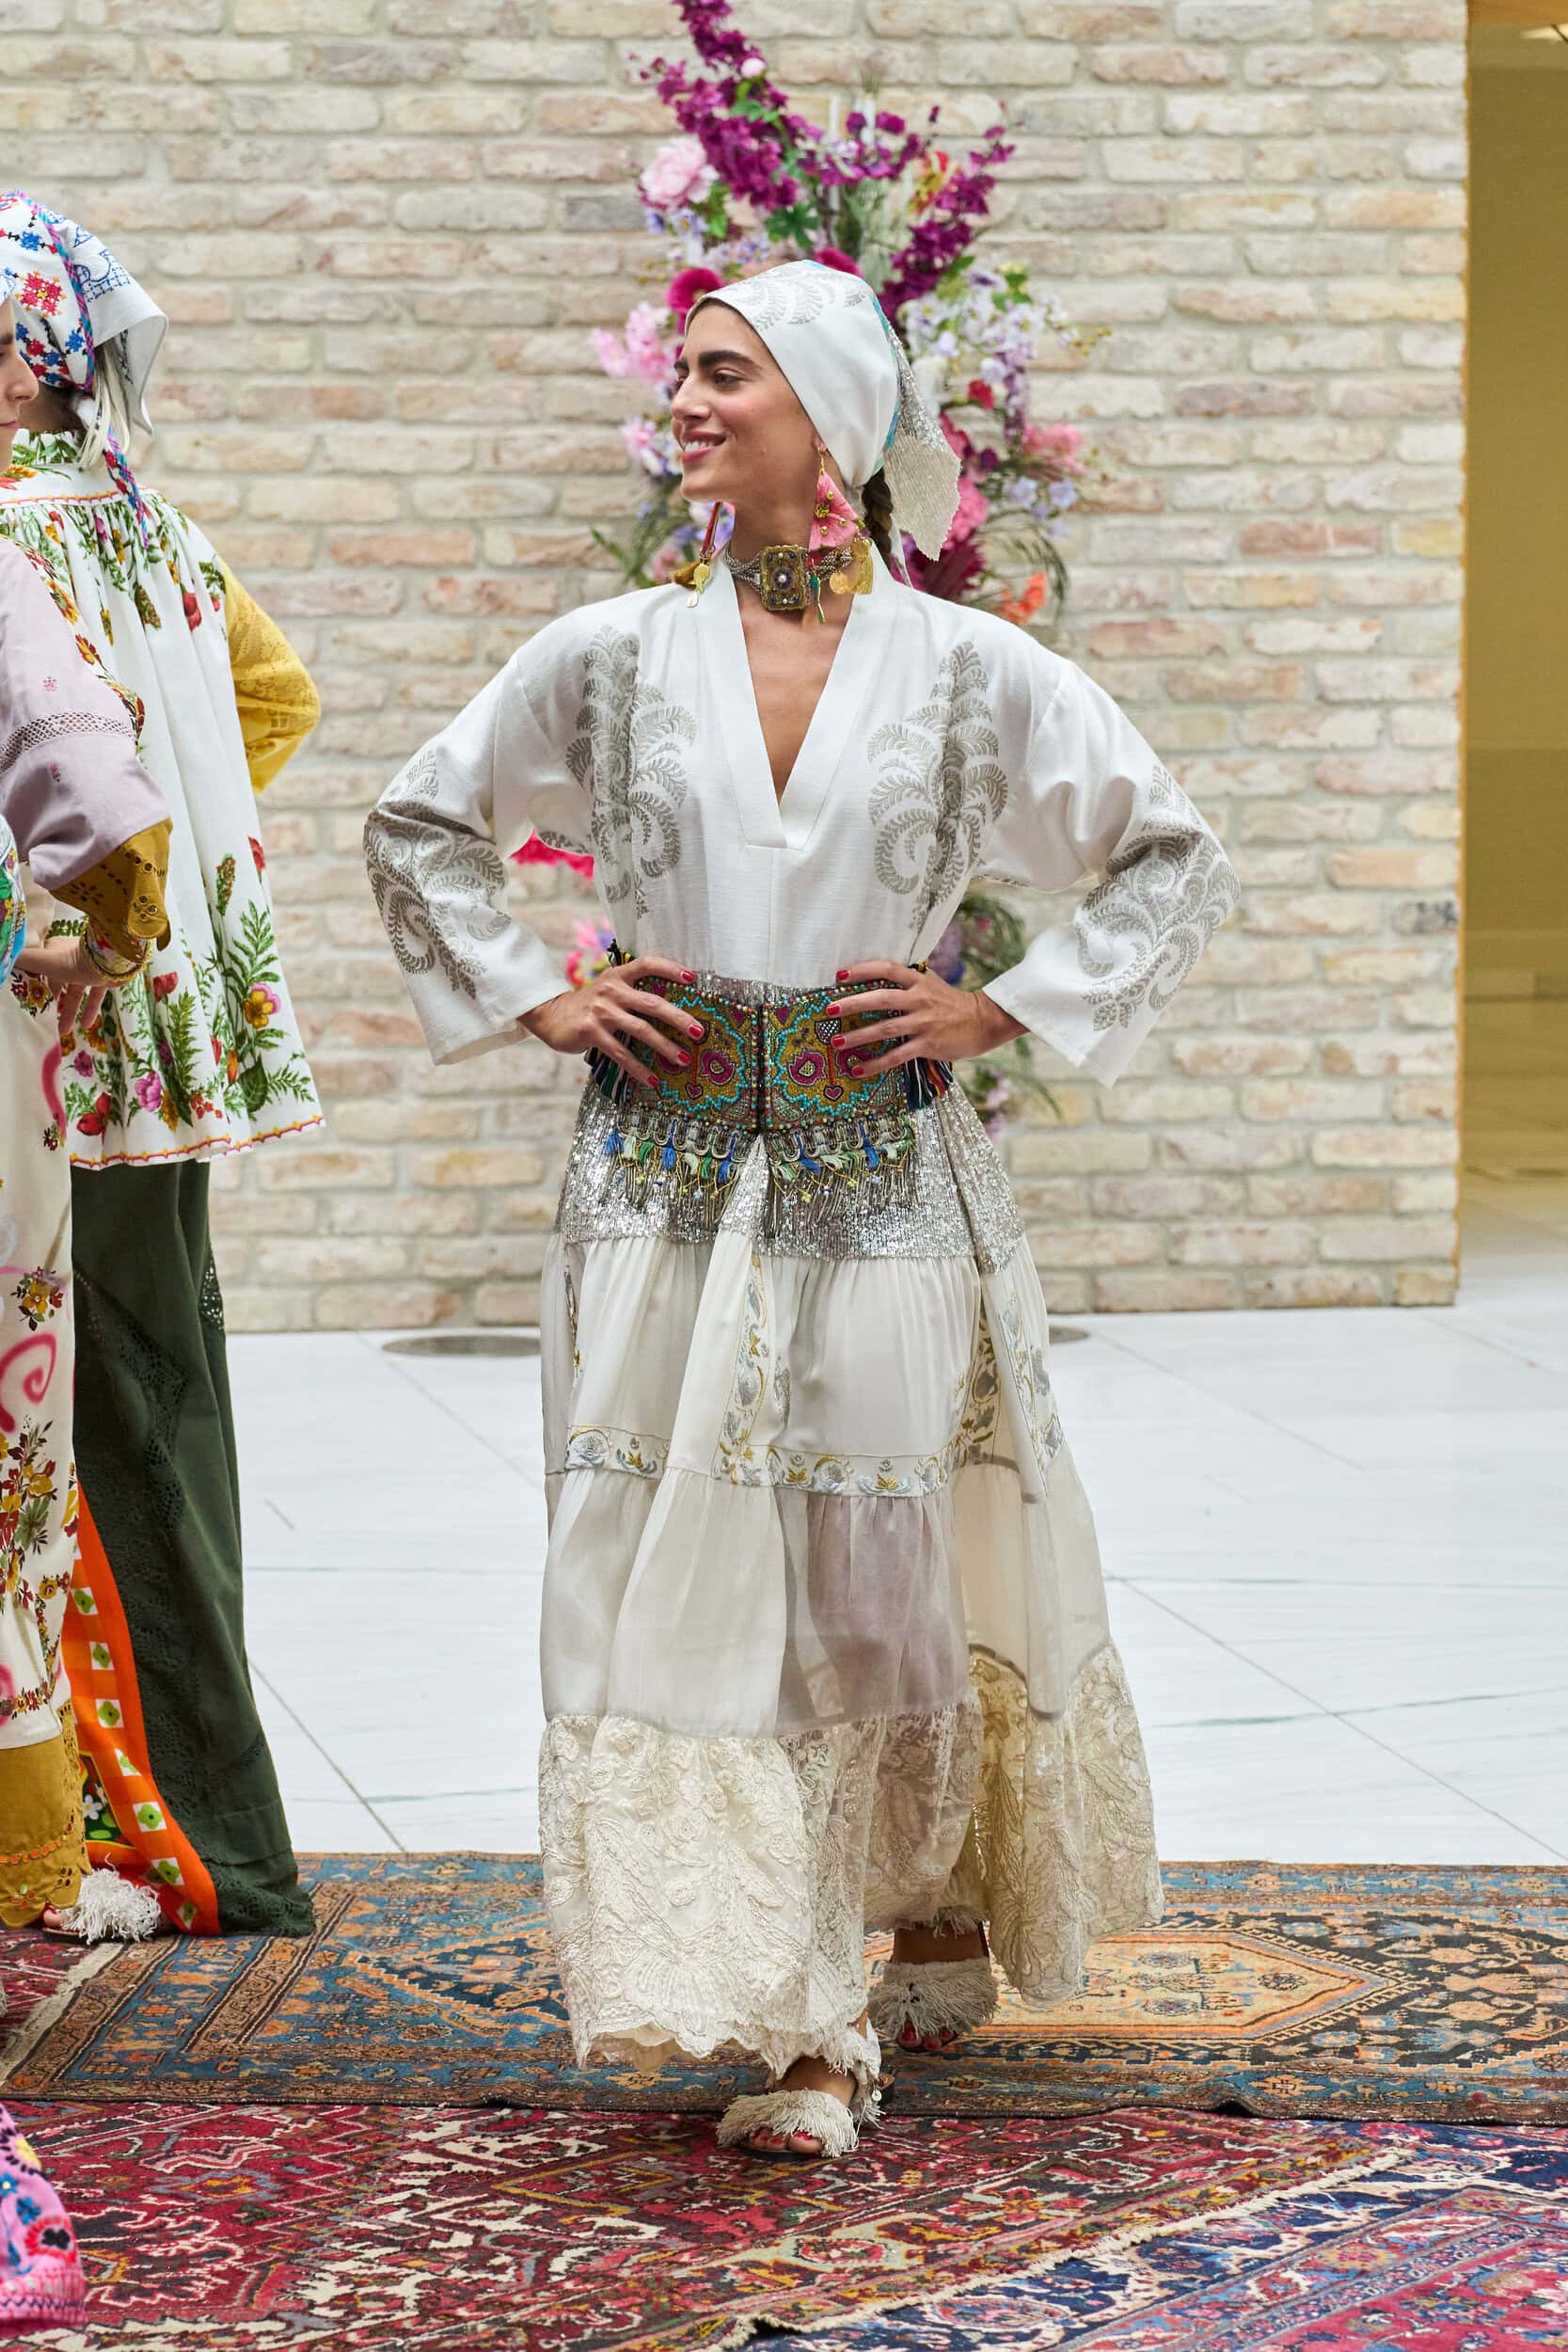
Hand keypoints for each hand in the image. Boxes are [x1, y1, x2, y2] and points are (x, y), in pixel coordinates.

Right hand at [15, 934, 136, 1042]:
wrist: (114, 960)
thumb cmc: (77, 959)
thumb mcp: (46, 962)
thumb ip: (27, 962)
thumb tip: (7, 959)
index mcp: (55, 951)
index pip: (41, 967)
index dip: (36, 982)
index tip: (32, 998)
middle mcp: (71, 958)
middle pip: (59, 983)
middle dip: (53, 1001)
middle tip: (46, 1018)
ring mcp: (89, 968)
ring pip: (76, 992)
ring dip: (70, 1011)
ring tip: (64, 1030)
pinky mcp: (104, 978)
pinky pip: (95, 996)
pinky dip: (90, 1010)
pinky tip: (86, 1025)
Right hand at [520, 954, 705, 1089]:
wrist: (550, 1014)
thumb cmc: (588, 1004)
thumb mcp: (607, 989)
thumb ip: (631, 991)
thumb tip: (669, 1008)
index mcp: (618, 976)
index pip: (647, 964)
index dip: (670, 968)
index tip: (693, 978)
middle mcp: (611, 990)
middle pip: (652, 1003)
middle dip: (678, 1018)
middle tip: (698, 1031)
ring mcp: (601, 1011)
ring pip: (640, 1030)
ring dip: (665, 1046)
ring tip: (683, 1059)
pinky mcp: (591, 1031)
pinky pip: (620, 1052)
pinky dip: (638, 1068)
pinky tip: (651, 1079)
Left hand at [826, 960, 1023, 1074]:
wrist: (983, 1021)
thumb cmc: (953, 1003)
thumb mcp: (932, 984)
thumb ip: (908, 981)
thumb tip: (878, 977)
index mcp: (919, 981)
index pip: (887, 969)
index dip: (863, 970)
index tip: (839, 975)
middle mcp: (919, 1000)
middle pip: (881, 998)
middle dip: (853, 1004)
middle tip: (829, 1009)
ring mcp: (923, 1023)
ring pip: (885, 1028)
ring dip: (858, 1036)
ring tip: (836, 1042)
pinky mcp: (927, 1044)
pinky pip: (896, 1056)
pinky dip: (875, 1063)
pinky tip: (858, 1069)